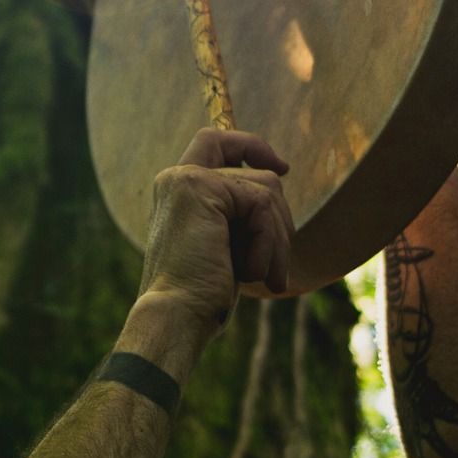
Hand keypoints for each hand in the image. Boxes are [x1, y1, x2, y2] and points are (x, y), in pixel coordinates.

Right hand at [137, 128, 293, 341]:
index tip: (282, 168)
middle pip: (255, 167)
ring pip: (267, 188)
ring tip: (263, 276)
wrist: (175, 316)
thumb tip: (278, 181)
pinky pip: (262, 204)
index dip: (251, 146)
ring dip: (277, 240)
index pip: (216, 141)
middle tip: (275, 265)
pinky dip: (268, 244)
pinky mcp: (201, 187)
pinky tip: (251, 273)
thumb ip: (238, 214)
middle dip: (280, 216)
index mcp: (178, 190)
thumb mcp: (224, 246)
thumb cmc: (200, 295)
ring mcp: (187, 178)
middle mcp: (177, 177)